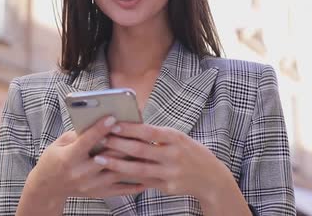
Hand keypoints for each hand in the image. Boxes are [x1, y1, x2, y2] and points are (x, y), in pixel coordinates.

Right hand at [25, 116, 145, 199]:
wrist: (48, 187)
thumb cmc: (54, 159)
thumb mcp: (60, 143)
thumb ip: (79, 134)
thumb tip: (101, 123)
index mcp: (69, 158)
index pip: (87, 141)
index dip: (100, 129)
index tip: (113, 117)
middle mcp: (81, 173)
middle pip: (107, 157)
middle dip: (124, 144)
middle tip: (140, 132)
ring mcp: (91, 185)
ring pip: (118, 173)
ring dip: (135, 163)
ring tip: (150, 152)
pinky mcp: (99, 193)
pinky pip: (121, 189)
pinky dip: (136, 183)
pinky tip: (148, 175)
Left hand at [94, 123, 235, 197]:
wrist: (211, 178)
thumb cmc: (190, 153)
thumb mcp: (179, 138)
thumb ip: (158, 135)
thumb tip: (131, 126)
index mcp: (176, 138)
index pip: (149, 131)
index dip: (130, 128)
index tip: (113, 124)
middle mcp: (174, 155)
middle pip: (141, 150)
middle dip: (118, 145)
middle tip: (101, 139)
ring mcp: (170, 173)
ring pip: (138, 169)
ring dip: (117, 164)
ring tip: (100, 158)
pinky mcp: (167, 187)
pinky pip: (143, 181)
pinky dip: (127, 177)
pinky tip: (113, 173)